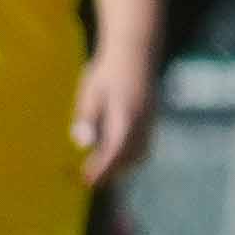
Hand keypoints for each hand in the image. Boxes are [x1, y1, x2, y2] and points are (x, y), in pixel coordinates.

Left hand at [78, 45, 163, 189]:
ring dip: (121, 165)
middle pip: (128, 158)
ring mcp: (150, 121)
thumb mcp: (90, 92)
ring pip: (139, 153)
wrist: (135, 52)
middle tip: (87, 179)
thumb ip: (87, 118)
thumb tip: (82, 144)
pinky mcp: (152, 118)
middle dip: (110, 172)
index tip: (86, 182)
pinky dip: (129, 155)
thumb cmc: (106, 72)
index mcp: (127, 118)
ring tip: (98, 170)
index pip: (115, 153)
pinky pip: (144, 145)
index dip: (101, 170)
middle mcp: (143, 123)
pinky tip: (114, 155)